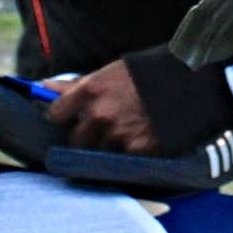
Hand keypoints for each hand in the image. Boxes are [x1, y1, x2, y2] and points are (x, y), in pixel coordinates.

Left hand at [44, 60, 158, 152]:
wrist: (190, 82)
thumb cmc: (148, 74)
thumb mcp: (111, 72)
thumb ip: (76, 85)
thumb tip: (41, 86)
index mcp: (91, 90)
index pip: (56, 114)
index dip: (62, 117)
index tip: (69, 118)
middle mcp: (101, 114)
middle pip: (76, 140)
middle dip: (84, 137)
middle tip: (100, 130)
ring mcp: (119, 134)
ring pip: (97, 152)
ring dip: (107, 147)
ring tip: (125, 133)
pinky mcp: (138, 150)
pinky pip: (121, 159)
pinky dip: (128, 153)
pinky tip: (140, 139)